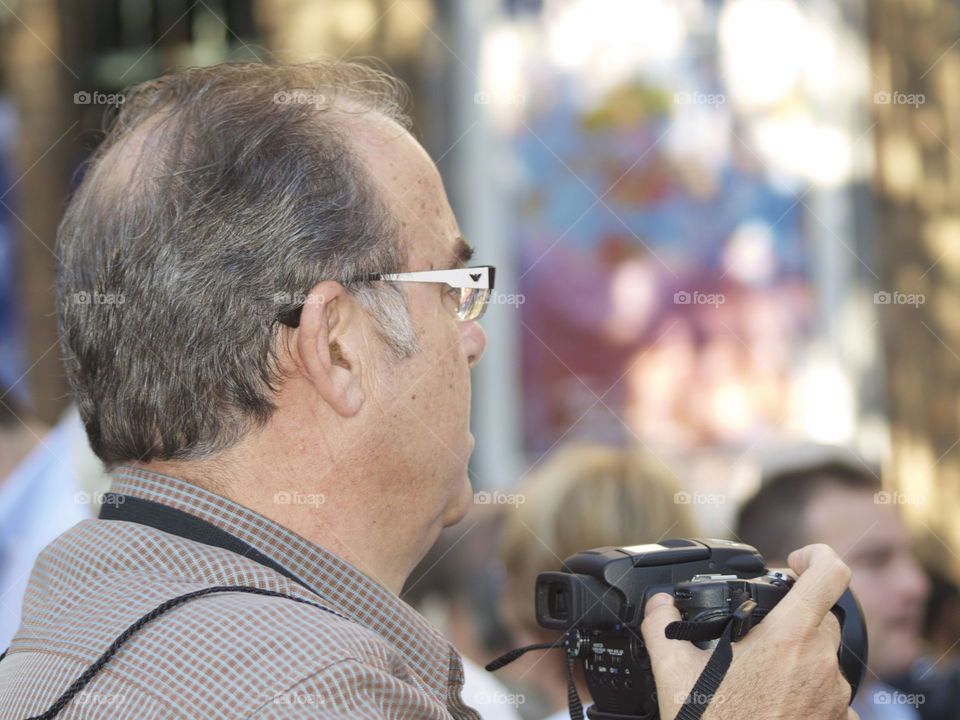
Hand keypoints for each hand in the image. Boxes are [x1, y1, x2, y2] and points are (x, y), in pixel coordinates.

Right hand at [640, 544, 859, 719]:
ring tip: (758, 674)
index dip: (817, 555)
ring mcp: (834, 697)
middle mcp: (820, 664)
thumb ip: (661, 625)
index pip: (830, 575)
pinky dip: (807, 689)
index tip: (795, 560)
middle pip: (822, 616)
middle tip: (757, 632)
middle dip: (793, 615)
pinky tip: (773, 701)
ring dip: (798, 654)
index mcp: (787, 638)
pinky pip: (830, 693)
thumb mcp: (673, 672)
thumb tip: (657, 604)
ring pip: (825, 655)